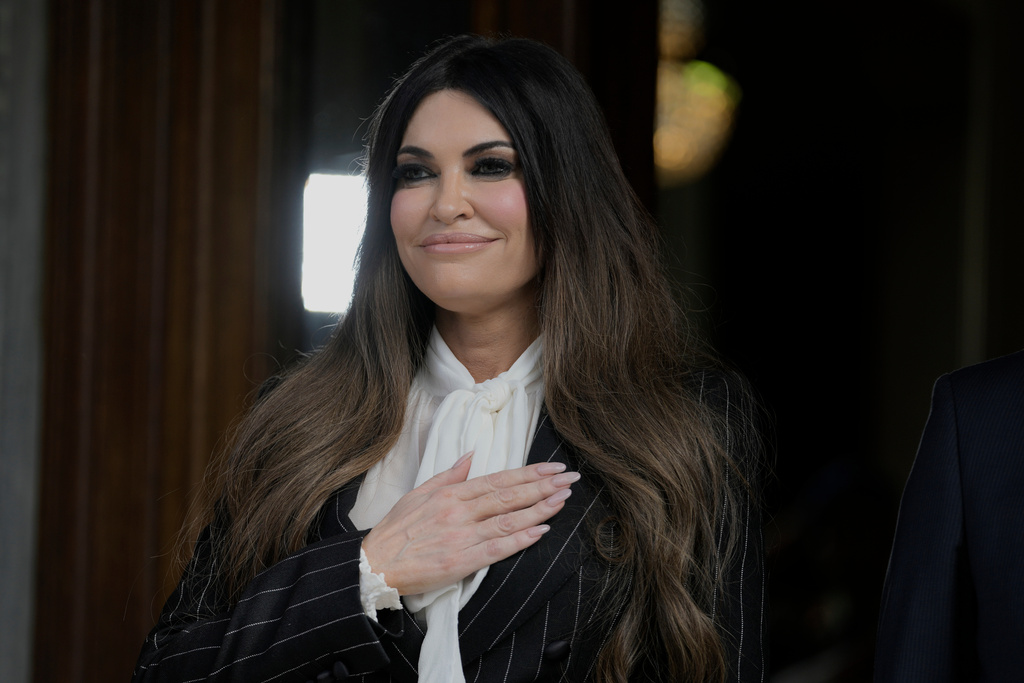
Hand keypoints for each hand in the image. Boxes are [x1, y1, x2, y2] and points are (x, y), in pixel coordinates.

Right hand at [361, 454, 578, 595]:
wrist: (374, 564)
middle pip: (508, 496)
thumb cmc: (395, 531)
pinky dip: (519, 539)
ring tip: (562, 500)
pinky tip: (540, 531)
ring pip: (507, 520)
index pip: (498, 480)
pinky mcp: (460, 562)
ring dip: (539, 509)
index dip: (528, 473)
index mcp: (451, 494)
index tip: (552, 468)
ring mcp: (461, 536)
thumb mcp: (418, 493)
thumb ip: (449, 475)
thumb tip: (470, 455)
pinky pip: (496, 549)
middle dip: (542, 486)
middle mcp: (459, 512)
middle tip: (569, 479)